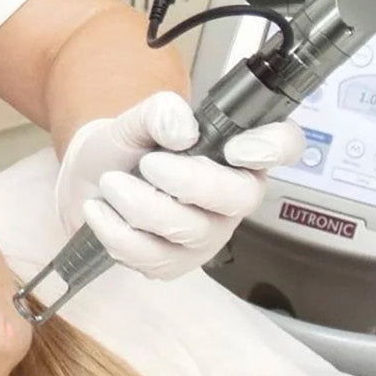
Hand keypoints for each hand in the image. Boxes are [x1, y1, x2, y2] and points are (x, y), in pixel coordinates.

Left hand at [53, 90, 304, 278]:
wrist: (91, 181)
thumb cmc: (127, 148)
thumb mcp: (136, 119)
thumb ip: (160, 111)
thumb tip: (182, 130)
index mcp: (237, 152)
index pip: (284, 144)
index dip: (273, 147)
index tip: (234, 148)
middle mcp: (233, 197)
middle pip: (238, 197)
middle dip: (186, 180)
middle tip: (147, 163)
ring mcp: (208, 235)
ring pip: (190, 229)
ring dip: (139, 203)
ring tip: (111, 183)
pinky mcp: (176, 264)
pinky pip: (153, 257)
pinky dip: (116, 231)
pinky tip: (101, 211)